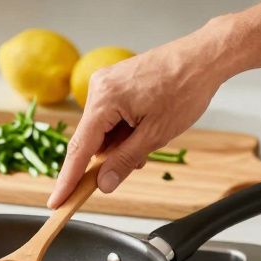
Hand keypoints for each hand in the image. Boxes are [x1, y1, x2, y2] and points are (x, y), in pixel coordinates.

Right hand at [48, 26, 234, 207]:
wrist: (204, 58)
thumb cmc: (185, 88)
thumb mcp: (156, 134)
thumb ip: (124, 161)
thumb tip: (103, 183)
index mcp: (104, 99)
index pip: (79, 149)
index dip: (68, 180)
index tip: (57, 202)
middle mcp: (98, 87)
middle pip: (90, 139)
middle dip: (109, 157)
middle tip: (135, 163)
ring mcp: (106, 82)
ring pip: (102, 128)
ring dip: (120, 143)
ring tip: (150, 137)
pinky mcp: (115, 82)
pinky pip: (110, 115)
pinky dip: (123, 129)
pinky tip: (144, 128)